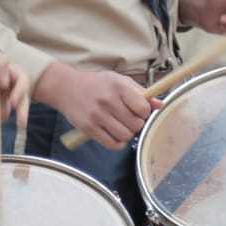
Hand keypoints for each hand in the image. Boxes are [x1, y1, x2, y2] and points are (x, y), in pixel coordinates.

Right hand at [33, 64, 158, 149]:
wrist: (66, 87)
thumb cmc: (95, 84)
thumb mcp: (119, 81)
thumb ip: (140, 93)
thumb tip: (160, 104)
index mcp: (118, 87)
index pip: (143, 108)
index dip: (144, 112)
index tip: (139, 111)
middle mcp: (108, 101)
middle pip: (136, 124)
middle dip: (136, 124)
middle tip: (129, 119)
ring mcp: (97, 116)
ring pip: (125, 136)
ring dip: (127, 134)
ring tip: (121, 126)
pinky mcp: (88, 128)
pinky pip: (111, 144)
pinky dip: (117, 143)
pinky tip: (115, 135)